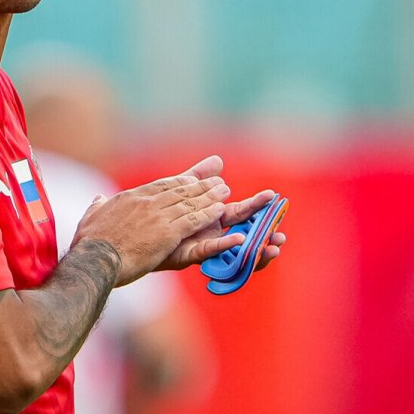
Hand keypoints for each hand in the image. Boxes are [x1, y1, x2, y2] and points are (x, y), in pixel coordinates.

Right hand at [71, 166, 231, 286]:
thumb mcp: (90, 218)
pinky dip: (208, 213)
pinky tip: (220, 210)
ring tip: (224, 191)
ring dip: (210, 197)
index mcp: (129, 198)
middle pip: (180, 190)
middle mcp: (146, 203)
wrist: (96, 259)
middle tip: (217, 181)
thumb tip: (98, 199)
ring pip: (190, 203)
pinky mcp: (167, 233)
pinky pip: (193, 220)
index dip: (180, 182)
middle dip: (201, 186)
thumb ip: (96, 207)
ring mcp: (158, 217)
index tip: (191, 180)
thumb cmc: (89, 243)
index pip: (161, 185)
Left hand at [151, 155, 288, 273]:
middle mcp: (211, 232)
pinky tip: (241, 239)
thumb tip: (218, 160)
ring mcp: (202, 244)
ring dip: (255, 247)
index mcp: (213, 218)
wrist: (132, 234)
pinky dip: (225, 244)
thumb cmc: (157, 215)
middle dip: (264, 235)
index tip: (276, 198)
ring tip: (274, 245)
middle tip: (282, 236)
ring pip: (234, 247)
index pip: (242, 211)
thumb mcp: (180, 192)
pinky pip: (211, 250)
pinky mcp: (189, 253)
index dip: (258, 206)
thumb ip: (199, 178)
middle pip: (244, 232)